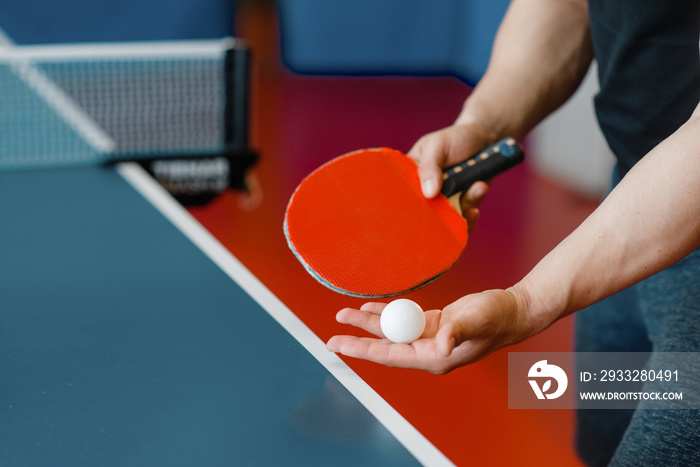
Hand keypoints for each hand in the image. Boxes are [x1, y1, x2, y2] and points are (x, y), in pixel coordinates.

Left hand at [326, 289, 531, 374]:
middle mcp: (428, 351)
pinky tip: (371, 307)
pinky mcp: (434, 325)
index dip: (362, 350)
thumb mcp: (476, 321)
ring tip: (345, 312)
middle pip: (385, 345)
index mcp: (435, 357)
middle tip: (332, 332)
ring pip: (392, 331)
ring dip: (370, 322)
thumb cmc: (497, 318)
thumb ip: (456, 331)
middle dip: (359, 337)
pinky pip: (403, 320)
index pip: (390, 356)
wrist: (513, 311)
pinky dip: (387, 313)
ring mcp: (430, 338)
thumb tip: (439, 343)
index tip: (338, 344)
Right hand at [408, 123, 498, 230]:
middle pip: (424, 213)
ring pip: (447, 218)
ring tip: (478, 186)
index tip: (420, 206)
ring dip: (465, 203)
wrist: (484, 139)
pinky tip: (480, 190)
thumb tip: (429, 194)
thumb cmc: (455, 138)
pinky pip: (464, 218)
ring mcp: (444, 200)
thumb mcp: (438, 146)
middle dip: (439, 212)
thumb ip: (430, 167)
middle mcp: (425, 191)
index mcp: (410, 175)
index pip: (403, 194)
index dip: (409, 205)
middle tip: (451, 204)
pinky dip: (473, 207)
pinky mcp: (461, 205)